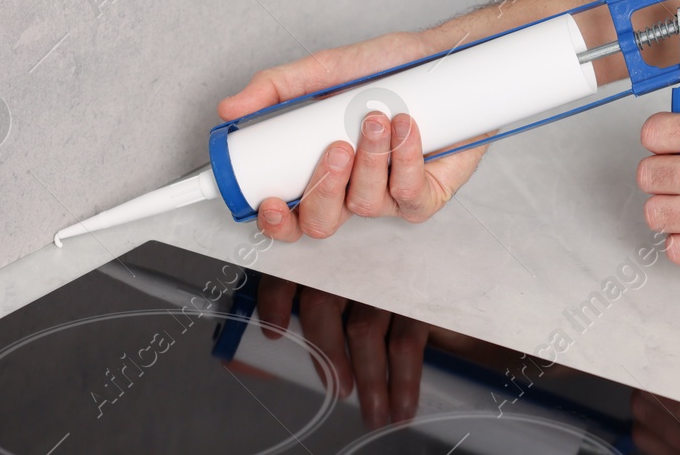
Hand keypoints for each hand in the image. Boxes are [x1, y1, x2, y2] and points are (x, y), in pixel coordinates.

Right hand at [217, 30, 489, 242]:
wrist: (445, 59)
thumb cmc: (390, 69)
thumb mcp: (327, 70)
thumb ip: (277, 87)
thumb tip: (230, 108)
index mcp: (322, 170)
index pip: (290, 215)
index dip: (276, 220)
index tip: (269, 200)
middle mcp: (354, 189)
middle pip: (322, 222)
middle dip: (325, 189)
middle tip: (336, 149)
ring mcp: (391, 196)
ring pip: (367, 204)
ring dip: (370, 160)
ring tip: (377, 118)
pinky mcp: (428, 194)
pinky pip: (410, 195)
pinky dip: (406, 160)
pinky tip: (406, 129)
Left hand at [255, 275, 430, 427]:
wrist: (439, 294)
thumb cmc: (362, 304)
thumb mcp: (323, 312)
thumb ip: (286, 329)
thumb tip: (239, 362)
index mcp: (317, 264)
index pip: (288, 272)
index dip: (276, 299)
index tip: (274, 334)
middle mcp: (348, 264)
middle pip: (324, 301)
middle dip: (326, 354)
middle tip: (338, 391)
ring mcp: (384, 279)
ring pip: (364, 329)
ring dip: (368, 380)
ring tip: (373, 415)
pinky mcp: (417, 298)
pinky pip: (407, 341)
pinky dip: (404, 380)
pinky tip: (401, 407)